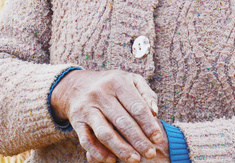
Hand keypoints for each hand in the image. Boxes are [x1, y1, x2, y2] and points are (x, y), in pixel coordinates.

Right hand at [50, 69, 166, 162]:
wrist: (76, 85)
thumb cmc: (111, 85)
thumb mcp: (130, 80)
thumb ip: (146, 94)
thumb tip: (154, 112)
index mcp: (117, 82)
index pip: (136, 107)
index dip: (149, 125)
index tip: (158, 139)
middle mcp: (100, 94)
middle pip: (122, 121)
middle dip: (138, 140)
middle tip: (150, 153)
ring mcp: (87, 108)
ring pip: (104, 133)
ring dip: (121, 148)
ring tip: (135, 159)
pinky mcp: (77, 122)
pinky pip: (87, 140)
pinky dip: (99, 152)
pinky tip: (112, 160)